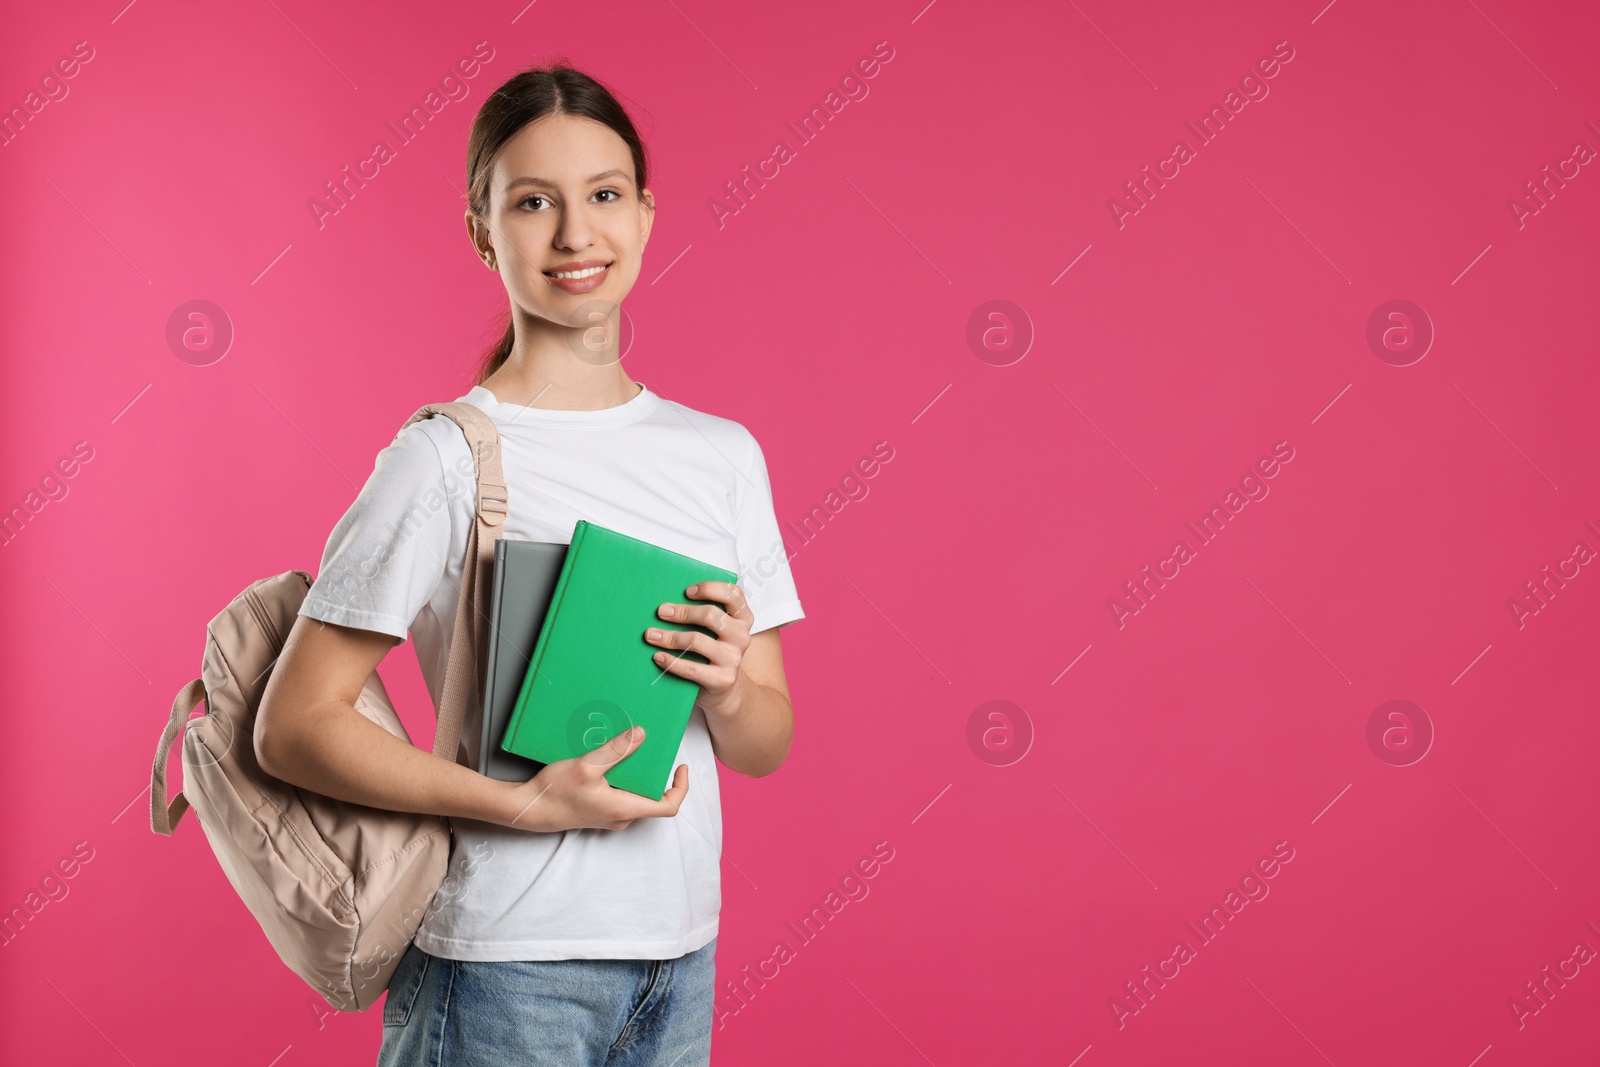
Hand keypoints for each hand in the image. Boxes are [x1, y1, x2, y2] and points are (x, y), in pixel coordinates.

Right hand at [496, 726, 689, 831]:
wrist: (528, 809)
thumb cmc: (555, 793)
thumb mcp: (586, 766)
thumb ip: (616, 751)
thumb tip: (641, 735)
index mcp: (625, 809)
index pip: (668, 806)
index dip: (681, 787)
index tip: (682, 766)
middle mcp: (621, 816)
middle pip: (654, 798)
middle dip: (658, 773)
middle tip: (656, 749)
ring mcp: (610, 815)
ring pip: (636, 794)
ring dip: (639, 774)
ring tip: (634, 749)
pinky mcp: (599, 809)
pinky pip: (622, 794)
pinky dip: (624, 777)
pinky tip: (612, 759)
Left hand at [644, 580, 753, 717]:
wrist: (725, 688)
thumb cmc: (713, 651)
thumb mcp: (716, 630)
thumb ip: (702, 615)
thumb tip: (669, 603)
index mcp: (742, 618)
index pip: (732, 594)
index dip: (710, 588)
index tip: (687, 591)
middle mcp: (741, 636)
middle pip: (711, 616)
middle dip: (682, 612)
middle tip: (661, 612)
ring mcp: (733, 658)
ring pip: (697, 641)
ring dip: (670, 637)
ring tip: (651, 635)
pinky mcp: (722, 679)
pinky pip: (692, 668)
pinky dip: (671, 661)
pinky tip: (658, 656)